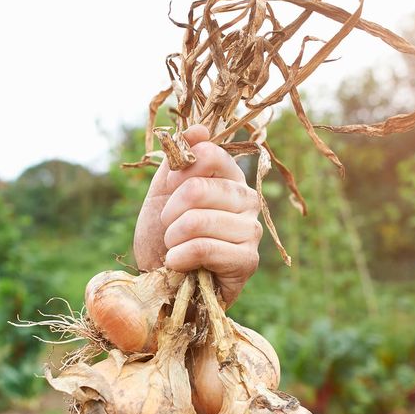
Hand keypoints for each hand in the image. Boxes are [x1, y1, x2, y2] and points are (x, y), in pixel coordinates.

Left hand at [133, 125, 261, 304]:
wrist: (164, 284)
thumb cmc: (165, 238)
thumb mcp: (163, 194)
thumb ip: (178, 161)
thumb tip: (198, 129)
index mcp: (230, 178)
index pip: (211, 154)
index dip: (179, 172)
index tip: (168, 192)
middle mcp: (247, 200)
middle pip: (201, 188)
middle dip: (170, 211)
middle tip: (166, 229)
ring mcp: (251, 230)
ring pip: (200, 220)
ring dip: (173, 238)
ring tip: (172, 248)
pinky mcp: (248, 260)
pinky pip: (206, 247)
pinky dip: (181, 256)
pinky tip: (176, 263)